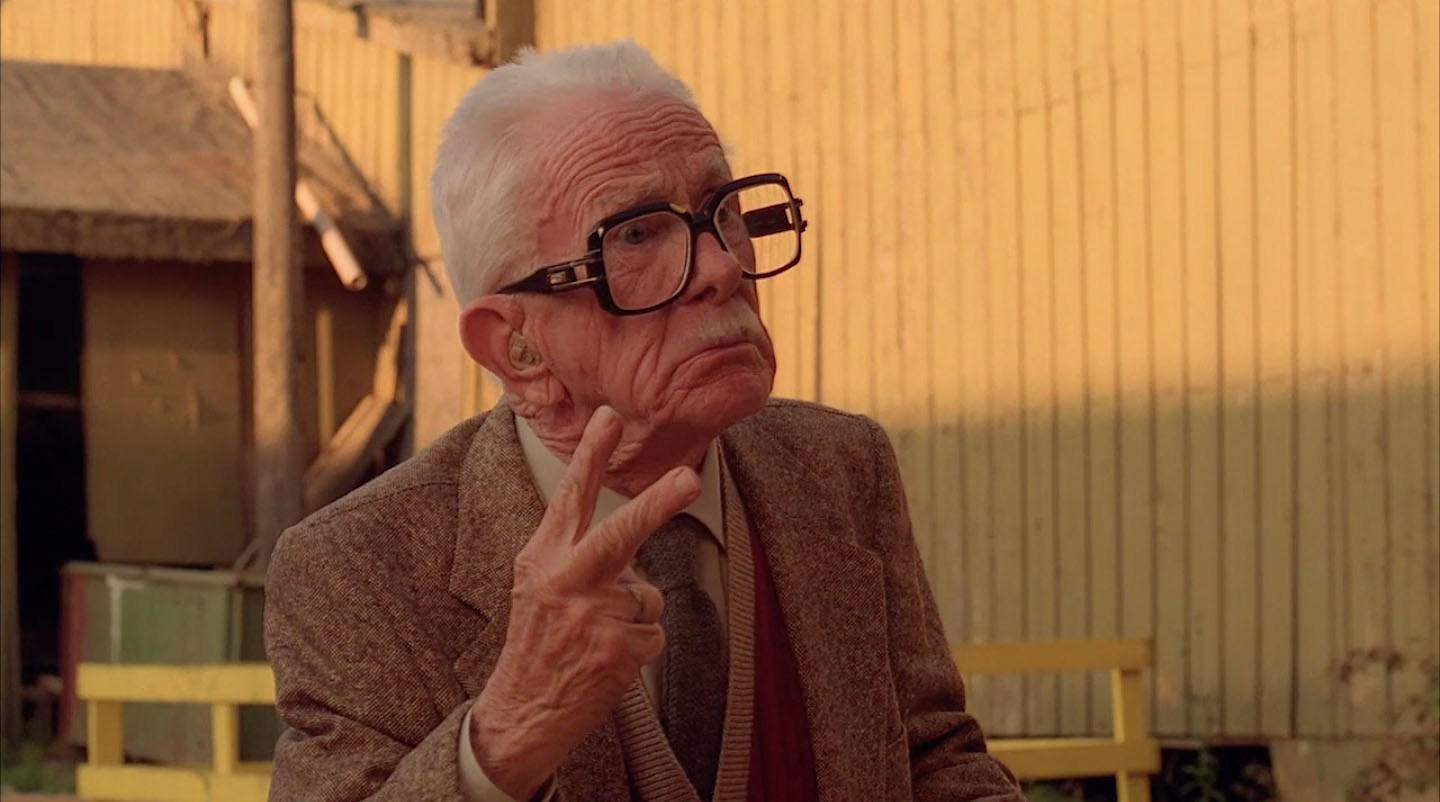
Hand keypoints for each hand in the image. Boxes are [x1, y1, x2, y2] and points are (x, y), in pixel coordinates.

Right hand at [468, 406, 699, 798]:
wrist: (520, 715)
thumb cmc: (537, 643)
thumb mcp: (537, 586)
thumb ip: (575, 554)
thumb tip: (631, 550)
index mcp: (541, 558)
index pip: (570, 498)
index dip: (592, 454)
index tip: (610, 416)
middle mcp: (564, 581)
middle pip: (620, 533)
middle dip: (658, 503)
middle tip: (690, 478)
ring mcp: (591, 617)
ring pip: (646, 593)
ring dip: (633, 615)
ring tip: (596, 640)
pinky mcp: (616, 650)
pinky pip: (652, 631)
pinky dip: (638, 646)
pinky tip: (606, 663)